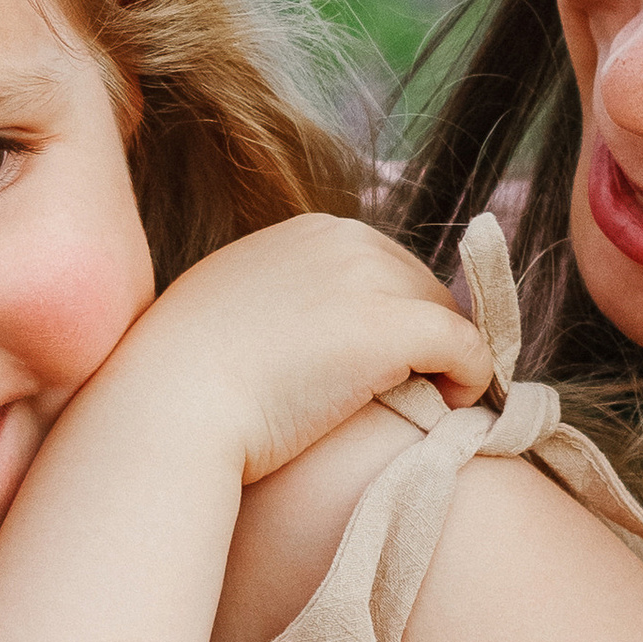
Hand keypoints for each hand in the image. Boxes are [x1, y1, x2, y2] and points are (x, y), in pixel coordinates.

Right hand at [108, 215, 491, 483]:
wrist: (169, 406)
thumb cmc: (180, 381)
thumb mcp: (224, 313)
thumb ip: (273, 305)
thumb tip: (296, 339)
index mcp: (303, 232)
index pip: (379, 264)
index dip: (391, 314)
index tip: (386, 362)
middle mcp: (342, 239)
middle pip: (419, 285)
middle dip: (423, 335)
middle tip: (419, 388)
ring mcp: (369, 279)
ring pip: (447, 314)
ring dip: (449, 358)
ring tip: (435, 402)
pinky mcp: (393, 327)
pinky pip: (469, 348)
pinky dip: (473, 378)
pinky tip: (453, 409)